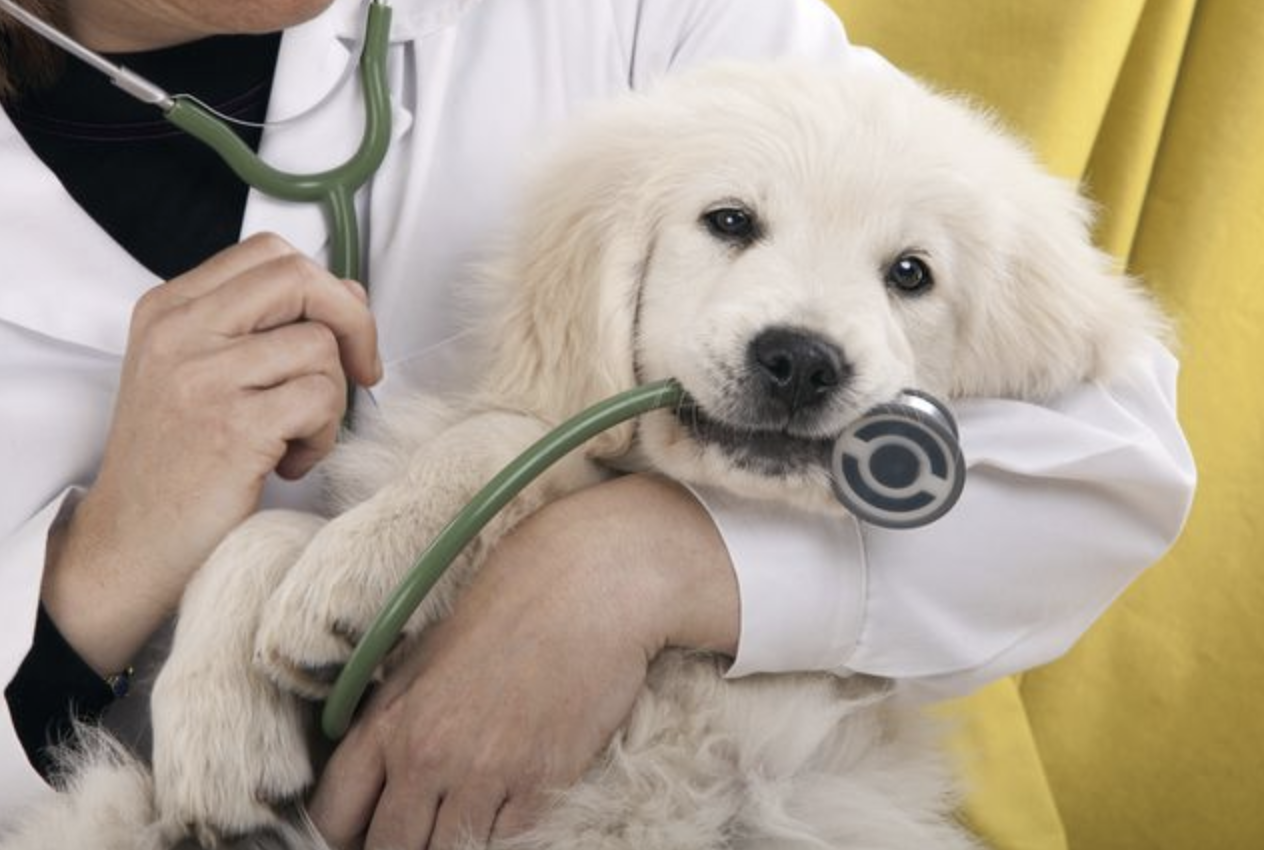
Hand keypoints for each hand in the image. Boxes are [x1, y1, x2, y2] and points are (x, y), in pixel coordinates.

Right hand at [42, 233, 380, 674]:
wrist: (129, 546)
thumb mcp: (202, 376)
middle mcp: (179, 332)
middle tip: (361, 373)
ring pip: (321, 347)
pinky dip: (323, 437)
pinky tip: (289, 464)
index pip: (270, 253)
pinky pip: (321, 400)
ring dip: (332, 401)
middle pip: (300, 279)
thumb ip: (264, 328)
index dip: (325, 286)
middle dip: (354, 324)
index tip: (341, 334)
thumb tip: (349, 291)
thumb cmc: (178, 463)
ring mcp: (201, 377)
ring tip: (295, 440)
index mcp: (169, 309)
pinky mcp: (231, 426)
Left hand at [309, 474, 738, 849]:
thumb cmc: (509, 605)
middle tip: (422, 830)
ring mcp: (486, 774)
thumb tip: (378, 773)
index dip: (347, 835)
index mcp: (389, 719)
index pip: (334, 815)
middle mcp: (428, 755)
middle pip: (390, 849)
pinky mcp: (543, 783)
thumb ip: (394, 718)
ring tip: (470, 812)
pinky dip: (506, 830)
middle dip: (402, 844)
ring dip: (455, 840)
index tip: (366, 832)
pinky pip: (509, 841)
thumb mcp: (426, 655)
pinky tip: (512, 798)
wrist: (589, 584)